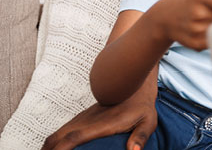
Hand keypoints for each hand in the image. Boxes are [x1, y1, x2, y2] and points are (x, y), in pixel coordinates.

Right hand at [42, 94, 156, 149]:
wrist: (133, 82)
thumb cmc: (142, 105)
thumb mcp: (148, 120)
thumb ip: (141, 136)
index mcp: (101, 125)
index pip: (75, 137)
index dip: (62, 148)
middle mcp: (88, 121)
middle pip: (59, 136)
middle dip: (48, 149)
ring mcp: (84, 118)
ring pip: (58, 133)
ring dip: (49, 146)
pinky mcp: (84, 117)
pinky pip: (63, 130)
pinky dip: (54, 141)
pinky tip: (54, 148)